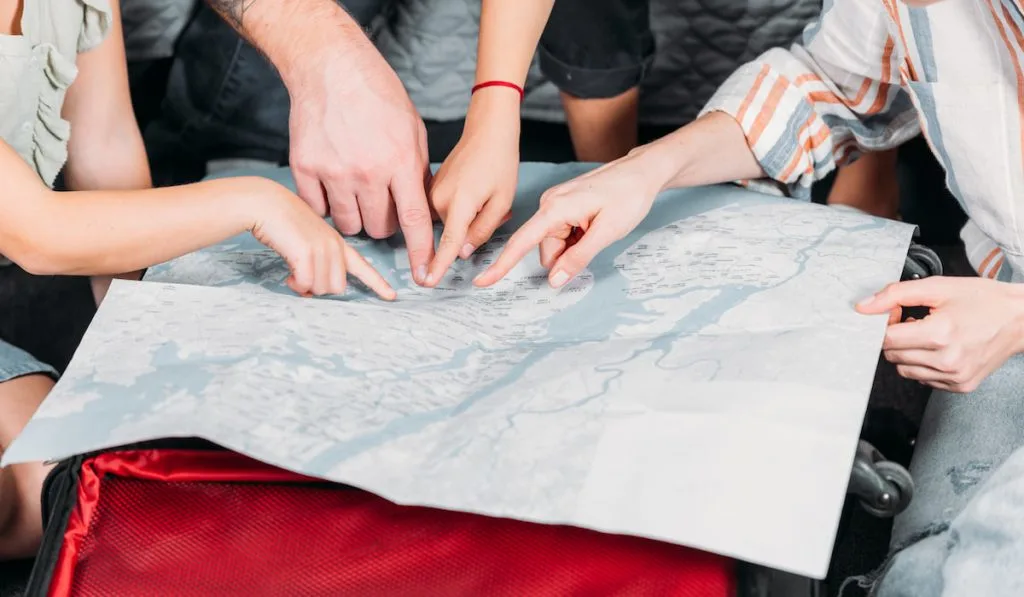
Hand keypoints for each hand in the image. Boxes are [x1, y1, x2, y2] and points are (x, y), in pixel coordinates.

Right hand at [252, 184, 395, 299]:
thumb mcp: (306, 240)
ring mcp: (322, 247)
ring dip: (306, 287)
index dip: (377, 283)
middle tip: (302, 277)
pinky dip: (296, 285)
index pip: (362, 265)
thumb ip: (316, 261)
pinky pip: (306, 284)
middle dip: (319, 289)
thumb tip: (312, 289)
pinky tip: (288, 275)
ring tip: (293, 272)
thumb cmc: (280, 223)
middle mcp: (334, 245)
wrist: (264, 202)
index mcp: (337, 242)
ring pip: (322, 289)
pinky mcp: (307, 252)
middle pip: (338, 287)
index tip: (391, 296)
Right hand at [286, 44, 434, 284]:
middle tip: (380, 201)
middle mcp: (367, 171)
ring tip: (355, 190)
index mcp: (399, 161)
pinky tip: (331, 181)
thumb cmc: (376, 94)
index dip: (422, 252)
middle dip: (384, 224)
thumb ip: (417, 170)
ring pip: (348, 224)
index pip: (415, 220)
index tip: (425, 275)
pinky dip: (325, 203)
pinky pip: (318, 208)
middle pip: (379, 228)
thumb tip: (424, 209)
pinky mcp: (305, 167)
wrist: (330, 66)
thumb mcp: (412, 128)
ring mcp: (333, 171)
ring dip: (355, 216)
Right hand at [426, 90, 519, 284]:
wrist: (487, 130)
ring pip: (450, 223)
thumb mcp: (502, 201)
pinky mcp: (431, 188)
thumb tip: (464, 252)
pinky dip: (462, 209)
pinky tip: (476, 192)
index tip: (427, 282)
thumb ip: (483, 230)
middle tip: (495, 208)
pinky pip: (446, 211)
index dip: (438, 265)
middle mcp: (439, 199)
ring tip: (487, 197)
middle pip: (454, 234)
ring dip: (469, 219)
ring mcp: (432, 192)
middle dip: (474, 230)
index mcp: (460, 203)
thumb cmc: (500, 162)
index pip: (448, 242)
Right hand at [474, 150, 663, 287]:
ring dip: (574, 247)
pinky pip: (562, 233)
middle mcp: (549, 204)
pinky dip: (577, 238)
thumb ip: (578, 258)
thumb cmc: (628, 197)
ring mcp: (555, 203)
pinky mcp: (563, 205)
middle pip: (544, 249)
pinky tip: (593, 225)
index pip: (522, 242)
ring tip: (598, 229)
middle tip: (595, 241)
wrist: (642, 172)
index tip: (482, 282)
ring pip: (554, 243)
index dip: (502, 265)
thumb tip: (553, 281)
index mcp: (555, 208)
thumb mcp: (606, 232)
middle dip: (566, 256)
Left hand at [856, 277, 1023, 391]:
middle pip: (893, 356)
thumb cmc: (982, 300)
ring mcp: (955, 377)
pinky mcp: (961, 386)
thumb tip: (863, 306)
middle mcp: (947, 360)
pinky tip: (941, 349)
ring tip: (930, 334)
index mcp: (940, 334)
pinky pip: (924, 379)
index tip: (896, 314)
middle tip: (915, 320)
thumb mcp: (938, 287)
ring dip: (908, 353)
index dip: (884, 325)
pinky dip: (924, 365)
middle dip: (896, 337)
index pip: (887, 339)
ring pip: (905, 370)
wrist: (1020, 319)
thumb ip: (896, 294)